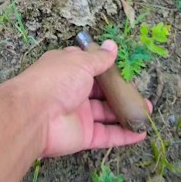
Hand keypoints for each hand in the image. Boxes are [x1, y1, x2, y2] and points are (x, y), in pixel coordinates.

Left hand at [12, 40, 151, 158]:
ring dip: (126, 113)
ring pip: (106, 115)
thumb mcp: (80, 63)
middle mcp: (73, 92)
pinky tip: (140, 132)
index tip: (124, 69)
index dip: (106, 68)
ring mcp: (78, 115)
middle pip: (101, 93)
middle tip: (138, 93)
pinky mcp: (83, 136)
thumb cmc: (56, 81)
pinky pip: (107, 135)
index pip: (89, 67)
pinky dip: (124, 135)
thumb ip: (99, 58)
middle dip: (120, 93)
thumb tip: (112, 45)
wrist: (34, 115)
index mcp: (68, 70)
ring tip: (146, 111)